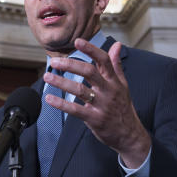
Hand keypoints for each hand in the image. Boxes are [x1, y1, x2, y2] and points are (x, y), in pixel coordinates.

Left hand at [47, 39, 151, 167]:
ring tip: (47, 76)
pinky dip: (61, 104)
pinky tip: (49, 99)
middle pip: (89, 72)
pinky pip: (75, 110)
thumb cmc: (123, 107)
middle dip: (71, 65)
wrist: (129, 134)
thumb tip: (117, 45)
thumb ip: (116, 65)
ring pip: (80, 90)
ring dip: (61, 82)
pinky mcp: (95, 119)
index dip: (91, 50)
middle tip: (55, 61)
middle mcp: (109, 91)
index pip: (104, 60)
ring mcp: (102, 105)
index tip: (77, 41)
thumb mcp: (123, 85)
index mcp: (115, 81)